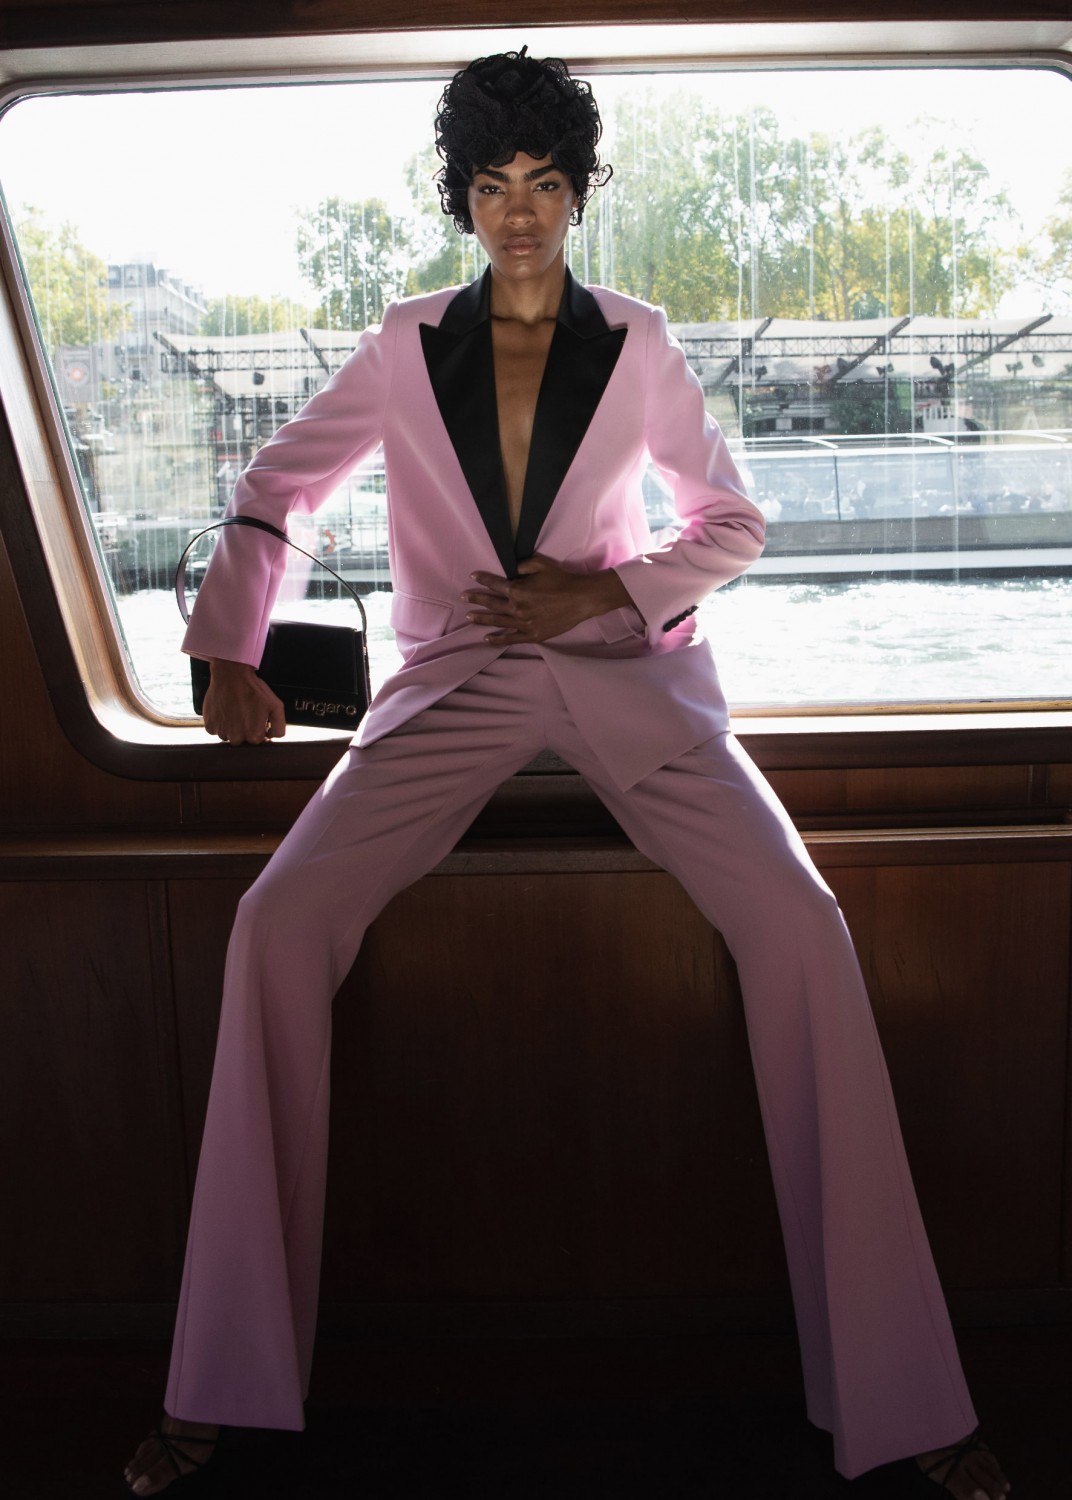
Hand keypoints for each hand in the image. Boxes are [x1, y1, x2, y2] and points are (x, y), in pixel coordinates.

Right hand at [201, 658, 285, 743]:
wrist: (231, 675)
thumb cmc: (253, 689)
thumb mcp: (275, 705)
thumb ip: (279, 726)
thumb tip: (271, 737)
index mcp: (253, 736)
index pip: (257, 740)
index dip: (258, 727)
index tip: (255, 716)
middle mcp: (236, 738)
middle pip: (242, 739)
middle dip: (244, 728)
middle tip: (244, 711)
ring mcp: (221, 733)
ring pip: (228, 735)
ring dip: (231, 726)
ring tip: (234, 709)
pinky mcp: (209, 726)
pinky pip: (215, 729)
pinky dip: (219, 722)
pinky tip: (225, 710)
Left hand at [463, 554, 634, 642]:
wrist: (581, 599)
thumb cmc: (562, 580)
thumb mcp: (541, 564)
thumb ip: (522, 564)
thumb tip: (510, 567)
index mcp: (517, 590)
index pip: (494, 584)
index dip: (482, 579)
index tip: (473, 577)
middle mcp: (517, 608)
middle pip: (491, 603)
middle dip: (476, 599)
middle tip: (464, 598)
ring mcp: (523, 623)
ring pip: (497, 621)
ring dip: (482, 619)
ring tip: (469, 617)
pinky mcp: (532, 635)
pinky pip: (511, 638)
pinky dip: (498, 639)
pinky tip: (487, 639)